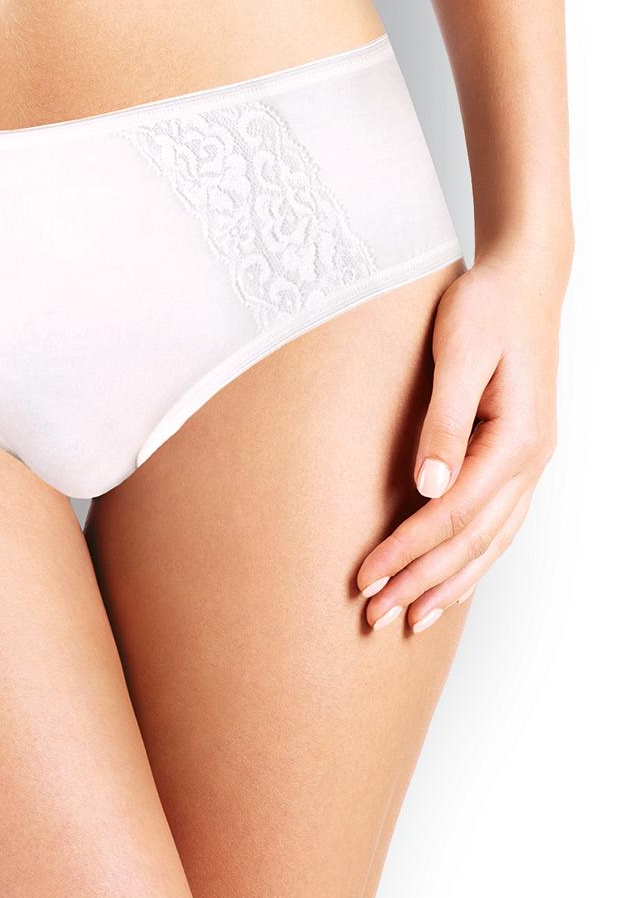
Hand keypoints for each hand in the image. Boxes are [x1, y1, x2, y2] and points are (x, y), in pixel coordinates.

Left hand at [356, 240, 570, 631]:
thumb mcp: (460, 352)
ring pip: (490, 542)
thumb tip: (428, 488)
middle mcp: (530, 462)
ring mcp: (530, 462)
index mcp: (518, 440)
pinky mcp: (517, 456)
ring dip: (447, 583)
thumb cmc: (487, 306)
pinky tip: (449, 582)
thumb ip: (445, 419)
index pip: (453, 515)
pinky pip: (497, 524)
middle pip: (472, 541)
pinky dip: (472, 560)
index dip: (408, 551)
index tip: (365, 578)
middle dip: (421, 582)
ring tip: (408, 619)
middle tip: (373, 618)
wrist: (524, 278)